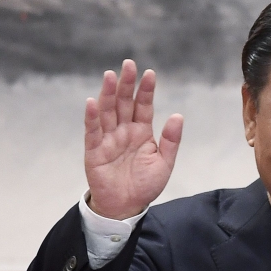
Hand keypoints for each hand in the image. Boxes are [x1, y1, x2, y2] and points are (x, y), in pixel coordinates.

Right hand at [84, 59, 183, 219]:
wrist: (126, 206)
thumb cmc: (145, 185)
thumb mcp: (164, 163)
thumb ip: (170, 140)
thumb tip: (178, 116)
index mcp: (141, 132)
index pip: (143, 106)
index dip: (146, 90)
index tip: (150, 73)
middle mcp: (124, 131)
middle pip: (124, 103)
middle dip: (126, 84)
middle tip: (129, 64)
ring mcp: (108, 139)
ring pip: (107, 112)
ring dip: (108, 94)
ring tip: (110, 76)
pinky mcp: (94, 151)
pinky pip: (92, 131)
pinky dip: (92, 117)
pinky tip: (93, 102)